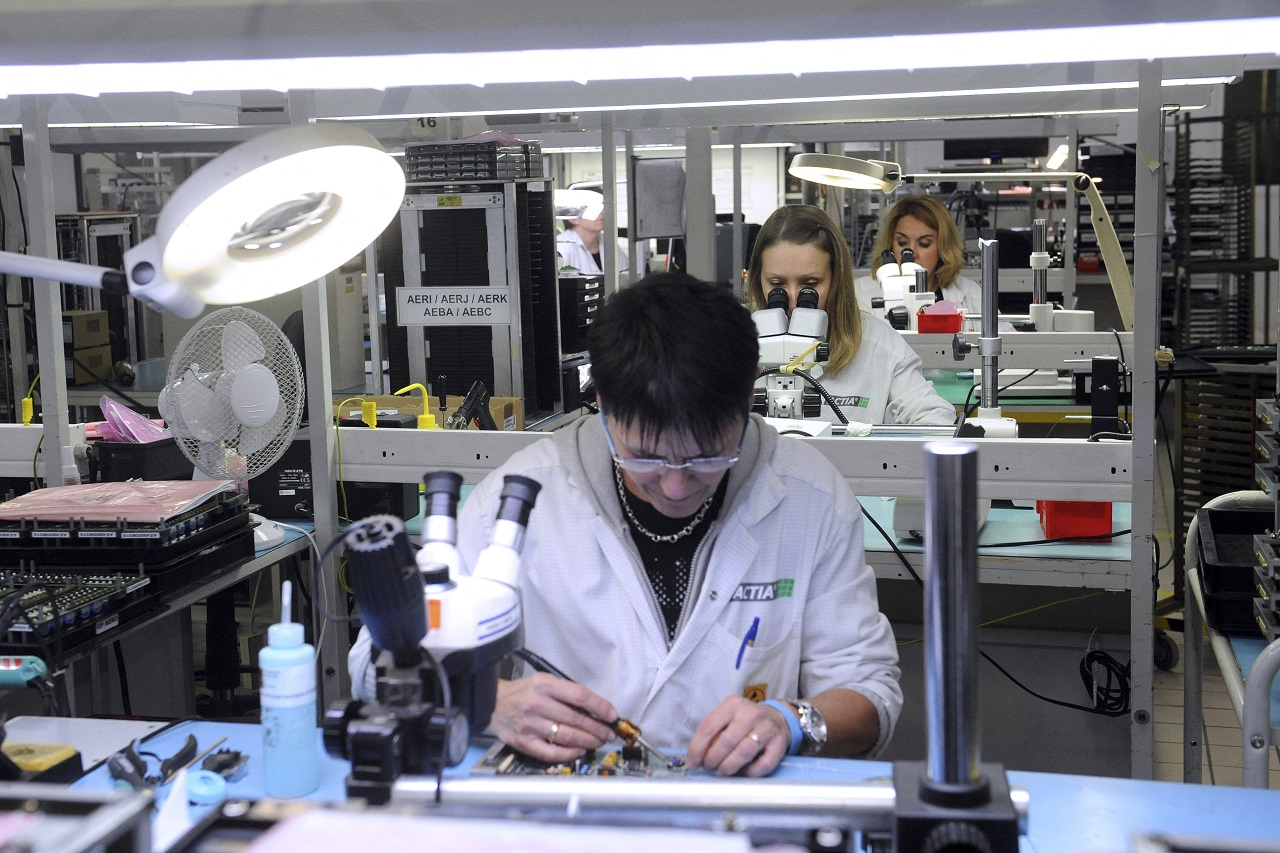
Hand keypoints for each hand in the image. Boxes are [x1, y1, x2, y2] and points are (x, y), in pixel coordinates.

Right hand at [488, 673, 617, 762]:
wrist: (492, 703)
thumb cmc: (522, 692)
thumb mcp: (543, 681)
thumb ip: (566, 693)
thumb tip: (595, 709)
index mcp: (544, 685)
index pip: (579, 696)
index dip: (600, 707)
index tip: (612, 715)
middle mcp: (536, 704)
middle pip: (576, 719)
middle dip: (598, 728)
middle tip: (609, 733)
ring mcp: (529, 724)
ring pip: (567, 736)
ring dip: (588, 741)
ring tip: (598, 741)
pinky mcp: (523, 742)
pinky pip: (551, 752)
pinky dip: (569, 753)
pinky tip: (579, 750)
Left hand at [685, 695, 789, 776]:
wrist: (778, 719)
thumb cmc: (745, 722)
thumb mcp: (727, 718)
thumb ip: (712, 734)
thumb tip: (695, 759)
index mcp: (732, 705)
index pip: (709, 727)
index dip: (697, 748)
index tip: (692, 763)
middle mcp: (750, 713)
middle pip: (726, 741)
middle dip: (713, 759)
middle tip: (709, 768)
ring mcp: (767, 728)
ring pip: (744, 752)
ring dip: (728, 767)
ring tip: (722, 772)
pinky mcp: (780, 744)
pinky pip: (762, 765)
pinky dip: (749, 773)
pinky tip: (742, 772)